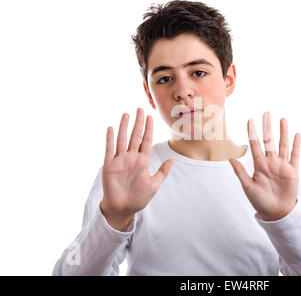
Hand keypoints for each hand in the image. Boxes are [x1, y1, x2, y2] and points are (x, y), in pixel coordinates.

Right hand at [101, 108, 173, 227]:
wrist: (122, 208)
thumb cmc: (138, 198)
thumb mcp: (154, 185)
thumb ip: (162, 172)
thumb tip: (172, 160)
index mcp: (142, 161)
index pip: (146, 141)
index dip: (148, 129)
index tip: (150, 117)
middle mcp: (131, 158)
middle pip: (135, 136)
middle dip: (138, 123)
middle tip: (140, 109)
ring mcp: (120, 160)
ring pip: (122, 139)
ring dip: (124, 127)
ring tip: (126, 114)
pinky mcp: (109, 166)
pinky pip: (109, 149)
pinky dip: (110, 139)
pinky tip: (111, 128)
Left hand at [229, 112, 300, 220]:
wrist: (276, 213)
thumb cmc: (260, 201)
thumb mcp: (248, 186)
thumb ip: (240, 172)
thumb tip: (230, 158)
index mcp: (259, 165)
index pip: (255, 145)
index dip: (252, 133)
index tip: (250, 120)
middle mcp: (271, 162)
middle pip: (269, 141)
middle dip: (267, 127)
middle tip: (266, 113)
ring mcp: (282, 166)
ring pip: (282, 145)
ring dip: (282, 132)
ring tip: (282, 119)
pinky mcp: (292, 171)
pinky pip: (295, 156)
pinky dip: (296, 146)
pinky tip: (296, 135)